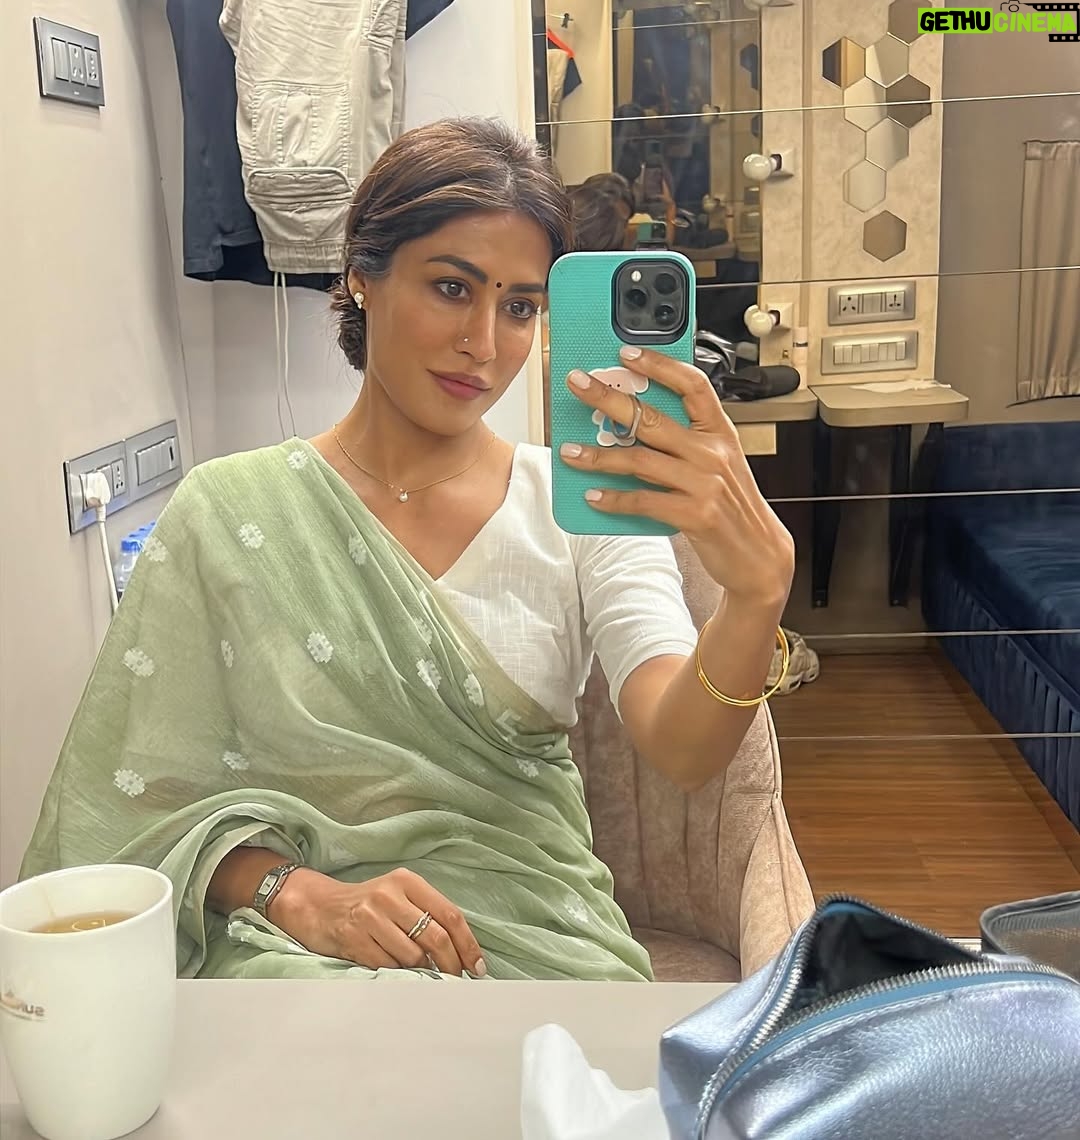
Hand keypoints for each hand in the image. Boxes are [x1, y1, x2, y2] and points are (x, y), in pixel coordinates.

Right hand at [271, 867, 485, 977]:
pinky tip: (391, 967)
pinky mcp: (352, 937)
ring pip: (412, 956)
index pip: (450, 915)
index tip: (477, 968)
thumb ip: (427, 917)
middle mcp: (389, 895)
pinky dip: (395, 972)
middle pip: (435, 937)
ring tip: (416, 969)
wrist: (318, 906)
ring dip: (419, 970)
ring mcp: (369, 915)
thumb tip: (461, 954)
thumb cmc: (368, 905)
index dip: (467, 944)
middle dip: (451, 965)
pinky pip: (386, 966)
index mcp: (408, 881)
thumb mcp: (399, 898)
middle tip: (455, 980)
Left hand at [559, 346, 794, 610]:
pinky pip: (644, 501)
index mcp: (721, 432)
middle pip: (652, 417)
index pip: (694, 385)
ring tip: (569, 452)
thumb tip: (630, 425)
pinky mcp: (696, 515)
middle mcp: (714, 452)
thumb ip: (685, 443)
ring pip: (640, 460)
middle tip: (577, 384)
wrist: (759, 556)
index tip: (626, 353)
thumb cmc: (732, 506)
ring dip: (599, 456)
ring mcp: (705, 483)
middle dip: (609, 398)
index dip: (660, 365)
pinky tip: (592, 496)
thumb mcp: (719, 464)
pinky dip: (614, 499)